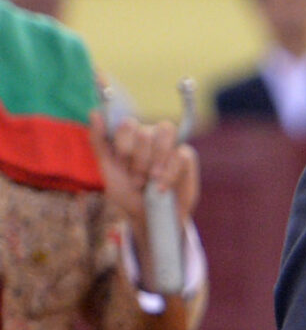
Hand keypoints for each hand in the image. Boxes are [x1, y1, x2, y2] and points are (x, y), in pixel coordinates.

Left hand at [88, 108, 199, 237]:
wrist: (148, 217)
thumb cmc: (126, 191)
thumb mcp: (107, 168)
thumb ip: (98, 140)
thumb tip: (95, 113)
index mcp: (130, 134)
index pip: (128, 124)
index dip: (124, 146)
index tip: (121, 165)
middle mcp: (150, 134)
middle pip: (145, 132)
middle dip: (139, 161)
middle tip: (137, 179)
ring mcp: (169, 145)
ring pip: (166, 133)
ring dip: (155, 162)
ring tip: (151, 181)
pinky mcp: (186, 158)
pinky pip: (181, 155)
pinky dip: (169, 174)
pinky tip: (162, 189)